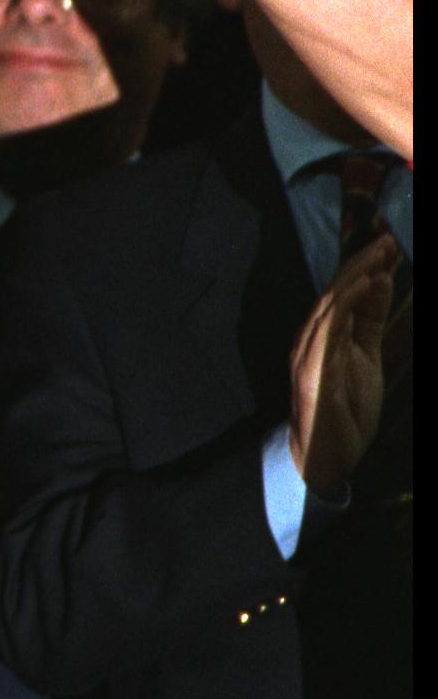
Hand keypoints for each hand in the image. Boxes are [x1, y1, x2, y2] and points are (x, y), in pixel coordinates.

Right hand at [289, 234, 410, 495]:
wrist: (326, 459)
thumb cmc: (345, 412)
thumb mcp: (366, 358)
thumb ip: (370, 321)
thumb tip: (381, 281)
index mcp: (322, 335)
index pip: (343, 293)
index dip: (365, 267)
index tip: (388, 246)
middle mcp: (310, 336)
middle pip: (336, 290)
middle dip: (362, 263)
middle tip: (387, 239)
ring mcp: (309, 350)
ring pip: (332, 301)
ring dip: (358, 274)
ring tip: (381, 253)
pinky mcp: (313, 366)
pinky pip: (330, 325)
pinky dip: (349, 301)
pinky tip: (367, 283)